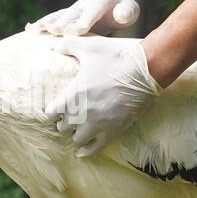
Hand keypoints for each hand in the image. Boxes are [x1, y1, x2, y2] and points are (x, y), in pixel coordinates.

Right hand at [26, 0, 139, 36]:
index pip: (90, 14)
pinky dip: (40, 23)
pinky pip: (52, 19)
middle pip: (70, 16)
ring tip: (35, 29)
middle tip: (53, 31)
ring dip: (47, 23)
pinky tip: (29, 29)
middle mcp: (83, 5)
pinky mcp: (66, 16)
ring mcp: (73, 10)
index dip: (82, 22)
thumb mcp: (131, 9)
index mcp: (100, 2)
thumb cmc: (122, 8)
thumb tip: (119, 16)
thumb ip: (128, 12)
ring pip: (58, 16)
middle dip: (62, 24)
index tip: (74, 31)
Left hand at [44, 35, 162, 156]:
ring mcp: (98, 125)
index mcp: (73, 95)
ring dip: (75, 135)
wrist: (144, 72)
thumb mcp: (89, 47)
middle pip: (63, 127)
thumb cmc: (115, 59)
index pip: (51, 112)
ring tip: (77, 130)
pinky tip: (82, 152)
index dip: (52, 110)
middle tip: (68, 118)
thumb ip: (67, 45)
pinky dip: (86, 151)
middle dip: (63, 122)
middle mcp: (82, 114)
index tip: (56, 107)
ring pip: (77, 139)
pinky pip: (94, 148)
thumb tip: (52, 45)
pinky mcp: (112, 132)